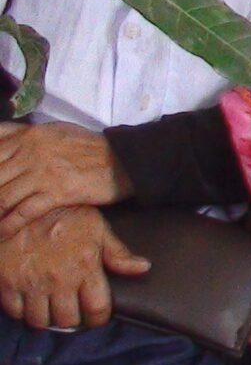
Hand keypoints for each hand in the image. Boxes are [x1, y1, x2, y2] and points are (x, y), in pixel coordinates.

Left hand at [0, 125, 129, 240]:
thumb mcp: (53, 131)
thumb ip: (21, 134)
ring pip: (1, 196)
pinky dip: (8, 225)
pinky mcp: (58, 192)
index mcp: (27, 136)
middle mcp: (30, 152)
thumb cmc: (87, 147)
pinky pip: (24, 212)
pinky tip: (2, 234)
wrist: (124, 159)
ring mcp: (43, 173)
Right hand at [0, 207, 145, 330]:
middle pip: (68, 320)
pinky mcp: (6, 282)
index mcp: (85, 266)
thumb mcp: (96, 227)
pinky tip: (30, 303)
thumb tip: (143, 268)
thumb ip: (118, 253)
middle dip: (73, 321)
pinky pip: (15, 312)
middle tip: (73, 314)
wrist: (24, 204)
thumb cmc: (65, 214)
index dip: (98, 319)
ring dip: (47, 320)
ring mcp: (30, 282)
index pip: (97, 308)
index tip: (96, 318)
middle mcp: (59, 279)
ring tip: (52, 310)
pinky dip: (22, 312)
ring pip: (40, 321)